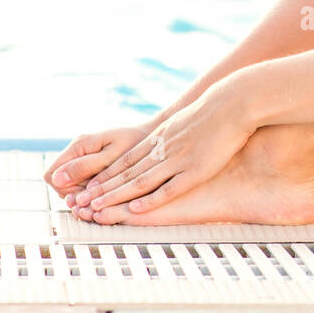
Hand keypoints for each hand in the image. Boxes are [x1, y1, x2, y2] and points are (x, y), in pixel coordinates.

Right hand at [44, 127, 149, 199]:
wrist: (156, 138)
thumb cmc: (138, 143)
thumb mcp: (111, 156)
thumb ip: (85, 167)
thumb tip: (56, 178)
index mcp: (79, 145)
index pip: (52, 175)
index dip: (63, 190)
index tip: (82, 197)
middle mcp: (79, 152)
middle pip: (59, 183)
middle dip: (73, 195)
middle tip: (94, 203)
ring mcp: (86, 159)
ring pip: (71, 186)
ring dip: (82, 196)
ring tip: (102, 202)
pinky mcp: (95, 167)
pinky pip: (84, 184)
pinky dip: (92, 193)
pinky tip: (107, 197)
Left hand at [72, 79, 254, 217]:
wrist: (233, 103)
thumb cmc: (214, 112)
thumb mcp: (185, 120)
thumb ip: (171, 133)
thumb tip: (163, 139)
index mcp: (160, 138)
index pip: (125, 161)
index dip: (105, 176)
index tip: (87, 188)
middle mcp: (163, 149)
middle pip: (126, 173)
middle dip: (101, 189)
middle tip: (79, 202)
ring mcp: (178, 159)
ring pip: (140, 182)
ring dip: (116, 196)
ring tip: (96, 209)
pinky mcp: (195, 169)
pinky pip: (169, 187)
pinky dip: (150, 199)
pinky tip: (135, 208)